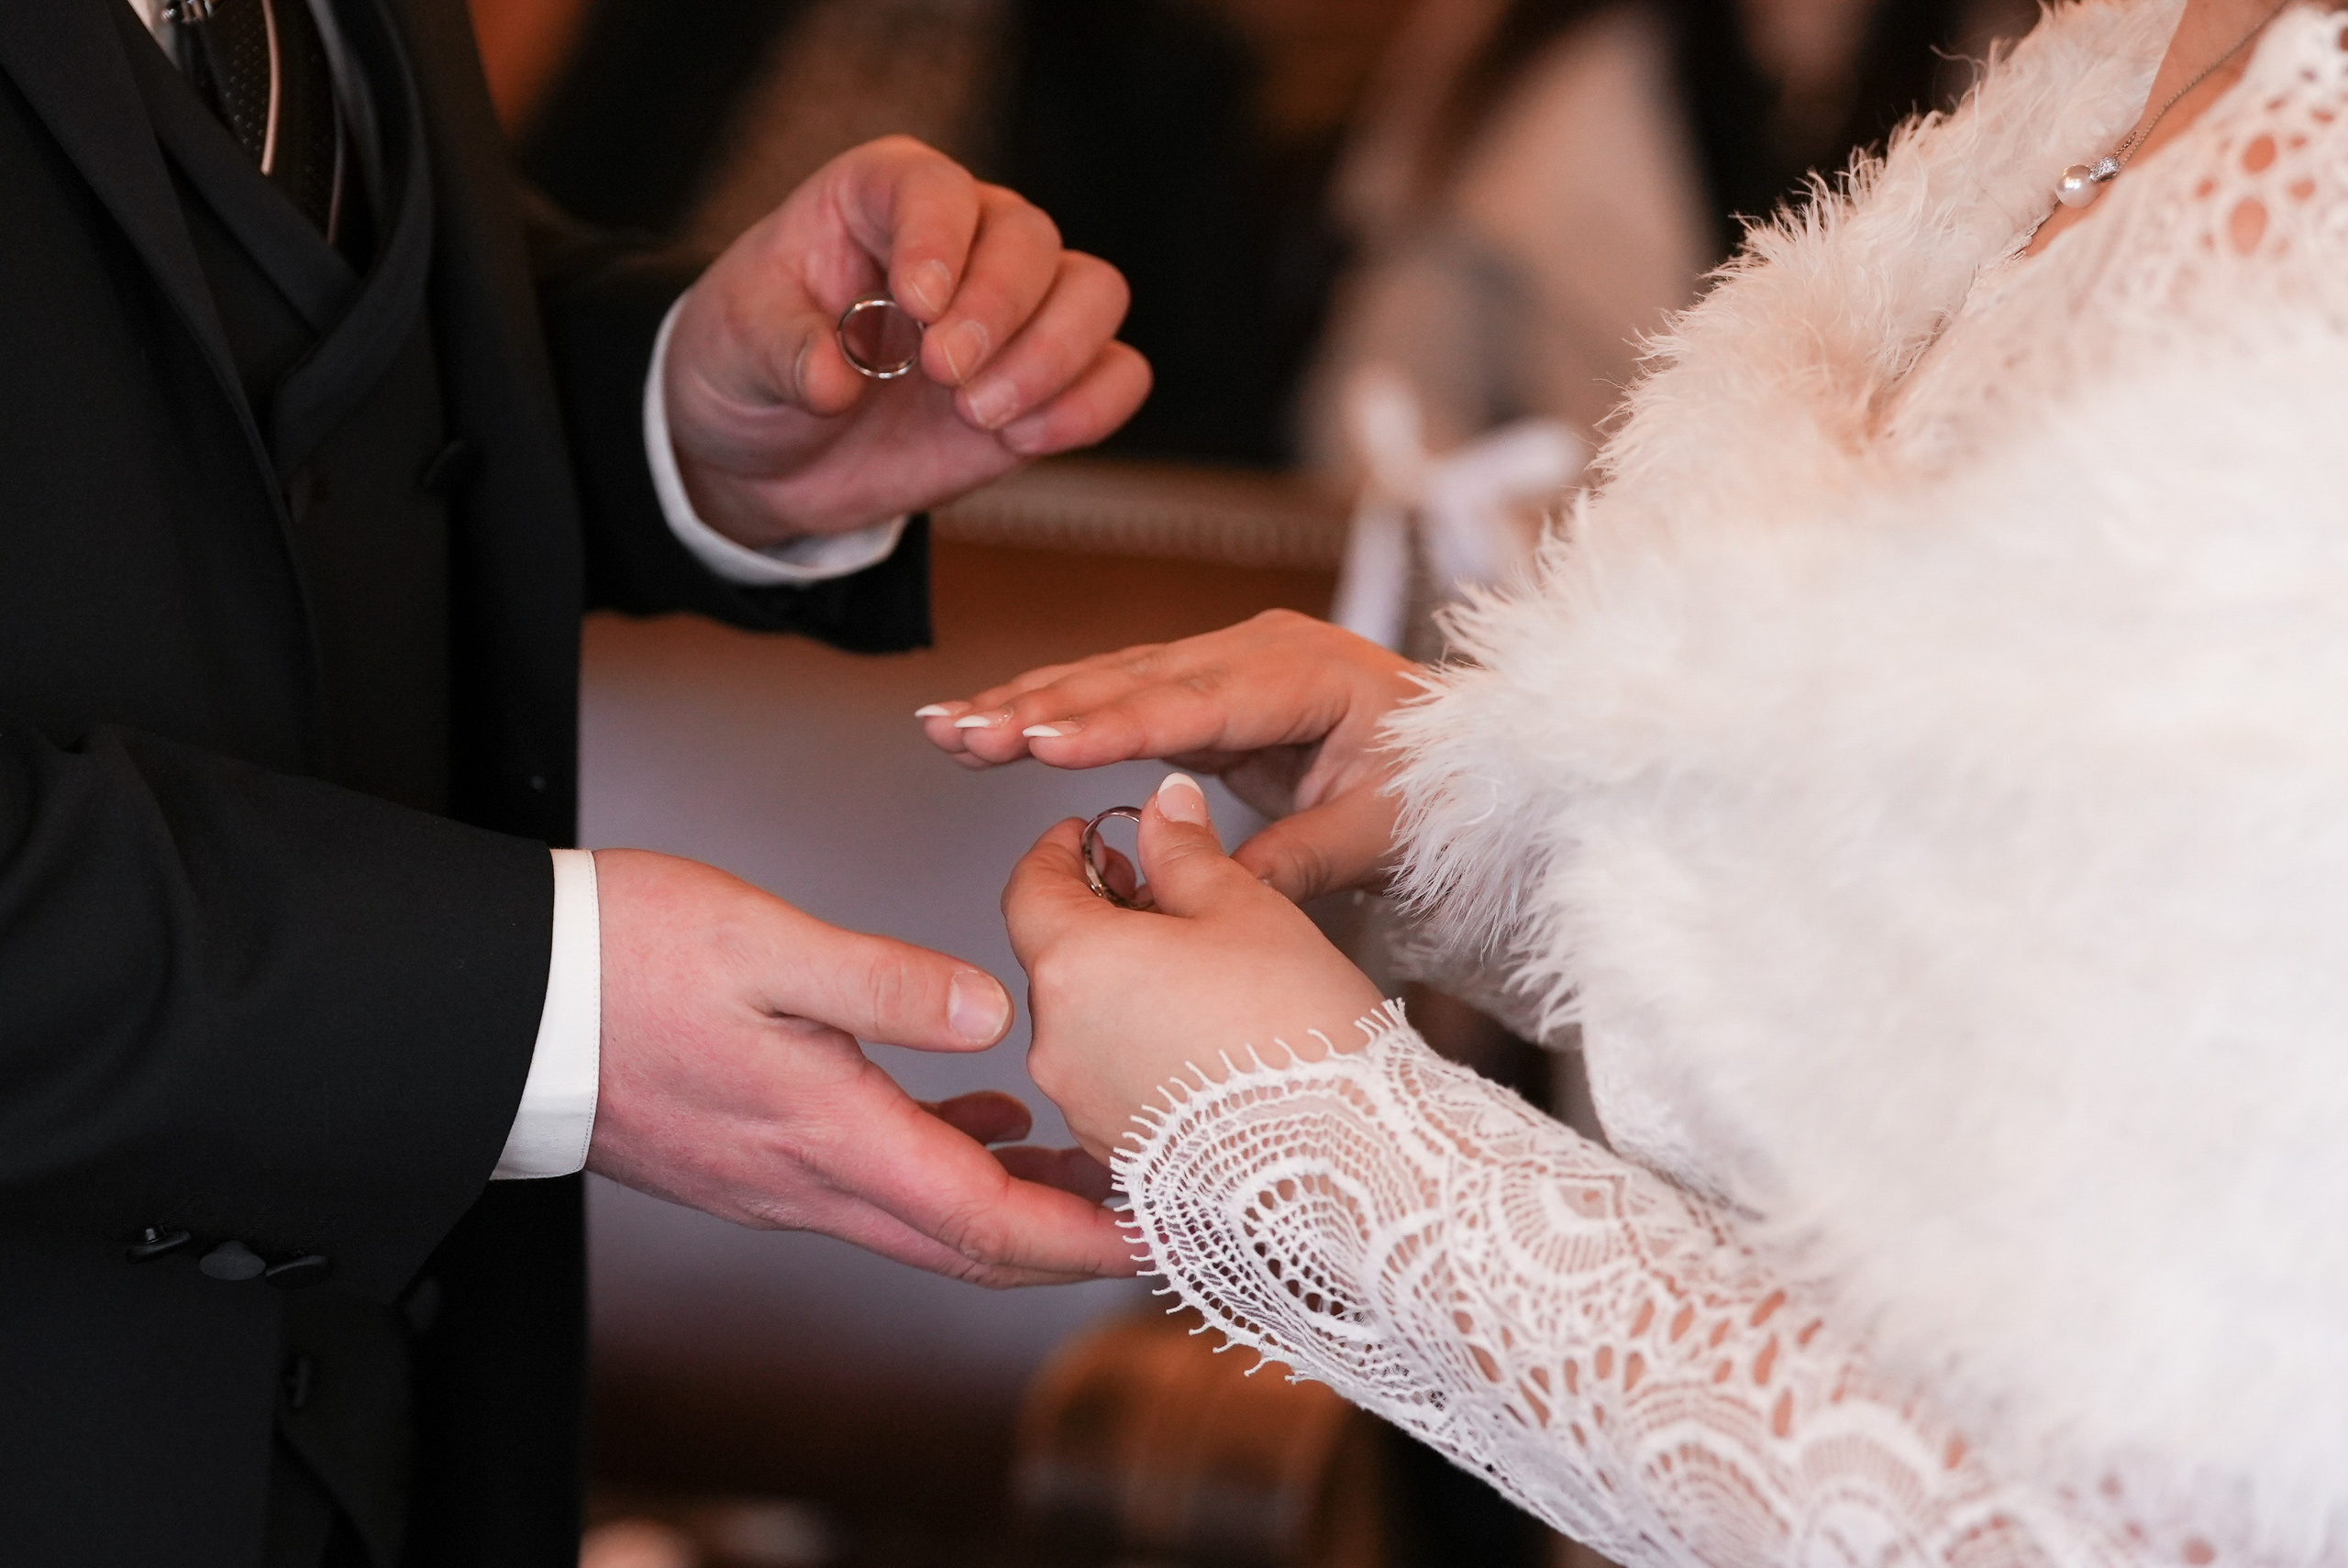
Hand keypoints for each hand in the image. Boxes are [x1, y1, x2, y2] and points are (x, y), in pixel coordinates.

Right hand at [585, 850, 1127, 1286]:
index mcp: (829, 1135)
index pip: (985, 1224)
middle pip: (967, 1246)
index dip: (1082, 1237)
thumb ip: (885, 984)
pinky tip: (980, 1120)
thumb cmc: (625, 958)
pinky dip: (946, 1168)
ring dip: (1014, 1209)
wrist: (508, 1003)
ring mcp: (777, 1180)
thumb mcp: (767, 946)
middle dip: (1068, 1242)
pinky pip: (875, 1189)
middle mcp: (808, 1182)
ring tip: (1089, 1169)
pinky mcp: (753, 1158)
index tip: (1160, 1237)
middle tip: (1154, 1217)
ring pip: (925, 1222)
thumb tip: (991, 1015)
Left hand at [663, 136, 1150, 544]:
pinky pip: (1118, 374)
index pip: (937, 190)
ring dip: (1052, 357)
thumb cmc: (752, 365)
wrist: (775, 452)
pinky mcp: (1047, 381)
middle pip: (1031, 239)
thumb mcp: (735, 349)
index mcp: (881, 197)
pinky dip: (1088, 406)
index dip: (939, 240)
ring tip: (977, 415)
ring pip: (1095, 294)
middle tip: (943, 375)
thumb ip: (782, 352)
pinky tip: (1020, 440)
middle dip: (998, 311)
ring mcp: (1016, 310)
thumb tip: (838, 376)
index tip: (916, 304)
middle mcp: (967, 238)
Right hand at [921, 610, 1423, 901]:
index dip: (1108, 724)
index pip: (1190, 703)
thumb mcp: (1380, 835)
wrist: (1470, 760)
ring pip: (1110, 681)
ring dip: (1027, 706)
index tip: (1039, 743)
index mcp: (1305, 674)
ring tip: (949, 728)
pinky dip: (1055, 713)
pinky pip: (1119, 697)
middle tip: (961, 735)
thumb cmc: (1439, 790)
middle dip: (1037, 709)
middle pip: (1130, 680)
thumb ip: (1296, 860)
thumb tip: (1218, 891)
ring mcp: (1227, 664)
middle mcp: (1256, 653)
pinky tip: (996, 726)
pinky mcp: (1206, 690)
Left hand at [1006, 775, 1383, 1161]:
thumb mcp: (1243, 907)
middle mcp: (1056, 1042)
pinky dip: (1137, 1046)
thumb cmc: (1295, 1028)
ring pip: (1082, 1021)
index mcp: (1074, 965)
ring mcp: (1081, 1104)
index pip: (1028, 888)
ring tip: (1201, 974)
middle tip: (1165, 898)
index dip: (1058, 853)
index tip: (1090, 837)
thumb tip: (1162, 811)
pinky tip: (1202, 1040)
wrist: (1341, 1154)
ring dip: (1122, 985)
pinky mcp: (1115, 1149)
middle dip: (1101, 919)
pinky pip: (1108, 1078)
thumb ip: (1184, 853)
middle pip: (1055, 957)